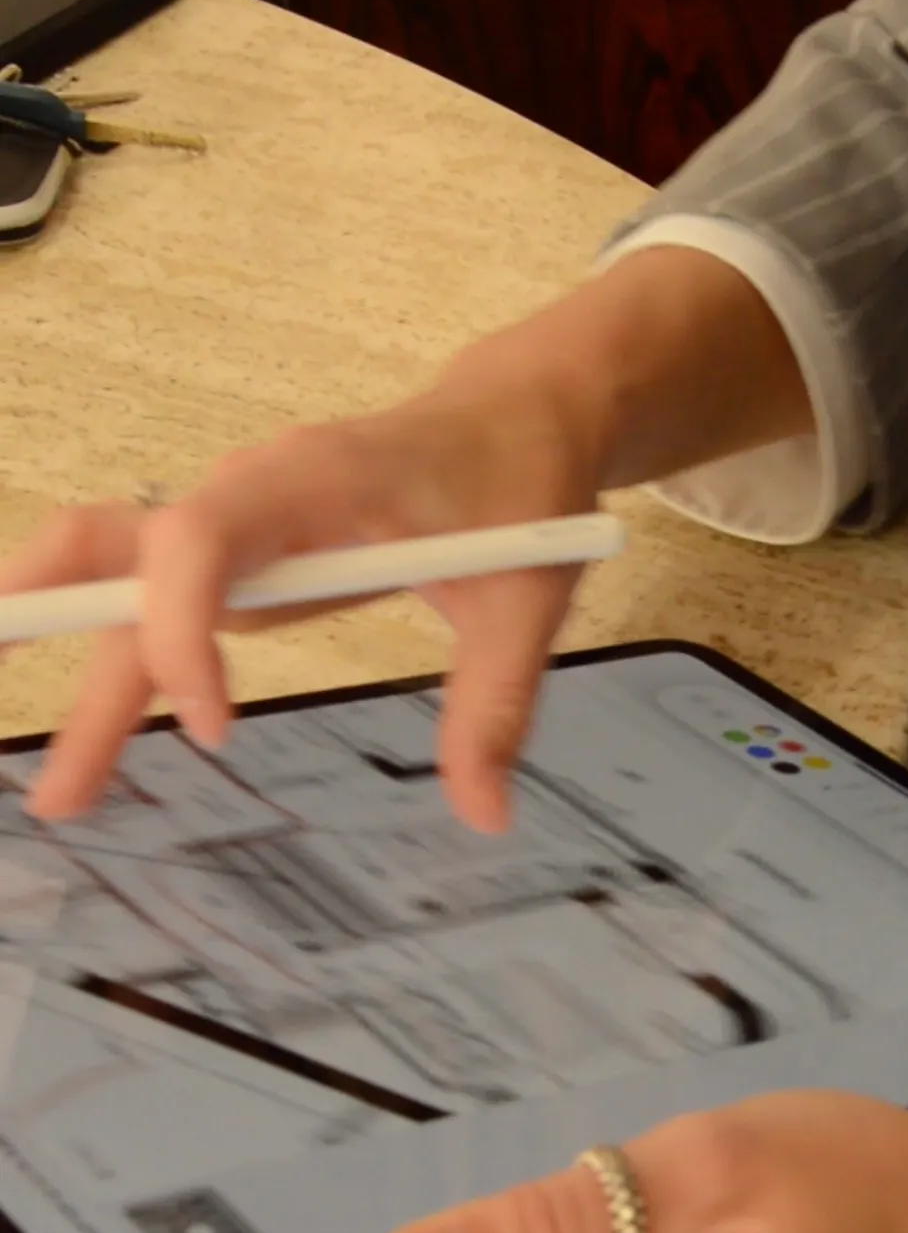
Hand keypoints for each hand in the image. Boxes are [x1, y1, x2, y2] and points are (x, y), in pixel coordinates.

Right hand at [0, 343, 600, 834]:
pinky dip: (112, 655)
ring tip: (61, 787)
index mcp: (315, 478)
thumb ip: (496, 705)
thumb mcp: (526, 599)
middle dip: (73, 654)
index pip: (199, 537)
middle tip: (57, 783)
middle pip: (126, 562)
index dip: (183, 626)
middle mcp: (250, 492)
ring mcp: (234, 522)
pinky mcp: (236, 553)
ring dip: (80, 670)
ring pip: (123, 585)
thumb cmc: (518, 489)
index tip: (216, 726)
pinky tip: (93, 726)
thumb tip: (485, 815)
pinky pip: (152, 596)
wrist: (514, 417)